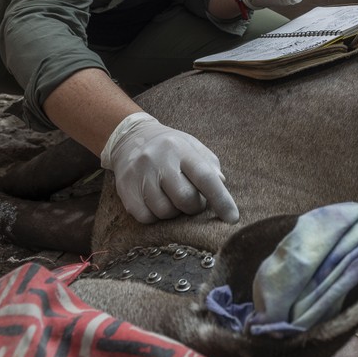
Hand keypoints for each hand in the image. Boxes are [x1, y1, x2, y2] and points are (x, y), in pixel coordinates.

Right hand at [101, 112, 239, 223]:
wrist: (131, 138)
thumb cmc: (171, 147)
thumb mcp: (193, 147)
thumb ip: (210, 166)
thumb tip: (222, 185)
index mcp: (182, 149)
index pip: (205, 177)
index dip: (221, 200)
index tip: (233, 218)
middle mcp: (160, 160)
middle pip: (185, 199)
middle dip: (193, 206)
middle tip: (191, 199)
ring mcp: (140, 174)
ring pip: (164, 211)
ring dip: (173, 211)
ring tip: (171, 197)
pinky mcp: (125, 188)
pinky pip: (145, 217)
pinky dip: (154, 216)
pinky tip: (155, 202)